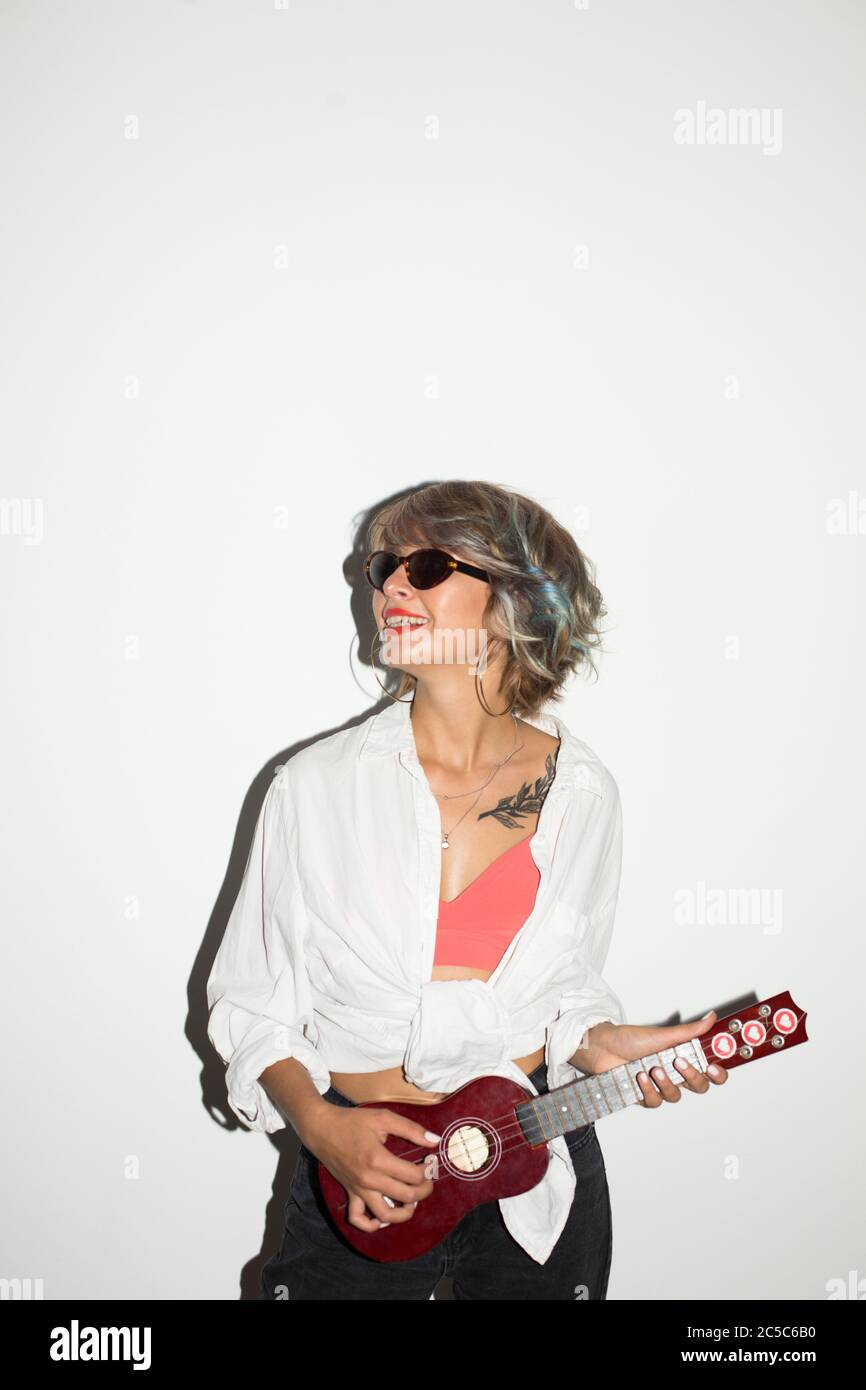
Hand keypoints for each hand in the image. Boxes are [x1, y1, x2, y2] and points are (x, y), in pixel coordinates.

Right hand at [305, 1104, 439, 1230]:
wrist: (322, 1129)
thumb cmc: (352, 1121)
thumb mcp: (383, 1118)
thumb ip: (411, 1129)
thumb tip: (435, 1141)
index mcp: (378, 1159)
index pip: (413, 1175)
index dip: (428, 1170)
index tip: (431, 1160)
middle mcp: (369, 1179)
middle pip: (406, 1196)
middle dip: (424, 1190)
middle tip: (428, 1179)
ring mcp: (358, 1190)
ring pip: (385, 1214)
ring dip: (404, 1213)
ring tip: (413, 1202)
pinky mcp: (350, 1193)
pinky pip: (358, 1218)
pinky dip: (371, 1224)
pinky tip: (383, 1217)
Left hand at [583, 1011, 729, 1106]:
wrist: (602, 1048)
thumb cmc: (630, 1038)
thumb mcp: (662, 1035)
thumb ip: (688, 1031)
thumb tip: (712, 1017)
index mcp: (683, 1057)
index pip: (710, 1071)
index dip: (718, 1073)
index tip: (712, 1066)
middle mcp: (674, 1073)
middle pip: (699, 1087)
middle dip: (693, 1077)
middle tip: (680, 1063)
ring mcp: (660, 1086)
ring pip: (676, 1096)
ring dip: (666, 1083)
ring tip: (654, 1068)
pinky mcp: (644, 1095)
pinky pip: (654, 1101)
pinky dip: (648, 1090)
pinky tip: (640, 1078)